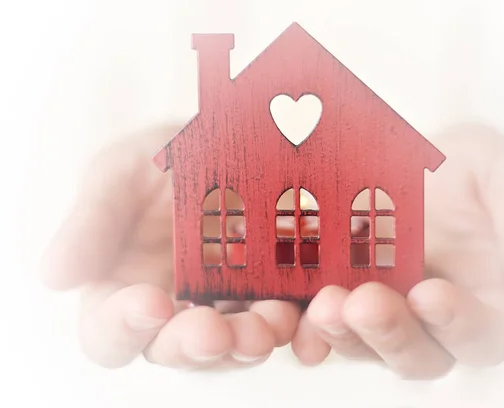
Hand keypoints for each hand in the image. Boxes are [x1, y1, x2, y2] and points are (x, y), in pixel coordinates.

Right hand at [39, 125, 300, 368]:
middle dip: (196, 346)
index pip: (108, 333)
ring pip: (234, 345)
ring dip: (250, 341)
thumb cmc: (158, 159)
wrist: (222, 138)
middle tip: (215, 331)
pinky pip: (285, 319)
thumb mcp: (119, 174)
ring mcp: (226, 307)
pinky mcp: (273, 293)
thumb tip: (53, 276)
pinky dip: (297, 323)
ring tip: (270, 322)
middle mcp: (173, 312)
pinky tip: (306, 311)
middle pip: (177, 351)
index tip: (148, 302)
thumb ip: (92, 221)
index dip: (123, 327)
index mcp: (121, 292)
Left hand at [291, 123, 503, 378]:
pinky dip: (301, 325)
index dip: (457, 322)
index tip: (431, 292)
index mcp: (484, 302)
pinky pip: (317, 324)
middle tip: (363, 301)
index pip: (480, 335)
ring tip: (322, 303)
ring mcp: (380, 311)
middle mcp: (430, 321)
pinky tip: (285, 315)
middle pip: (415, 354)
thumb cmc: (467, 167)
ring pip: (362, 345)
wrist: (407, 153)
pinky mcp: (335, 295)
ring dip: (342, 332)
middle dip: (388, 331)